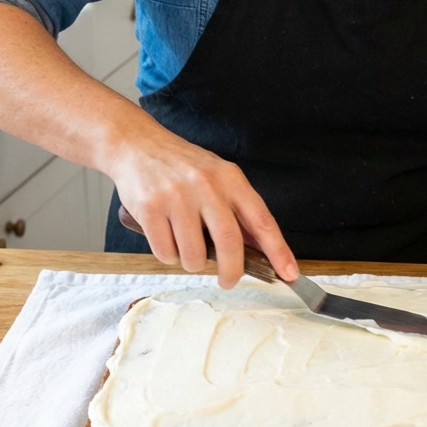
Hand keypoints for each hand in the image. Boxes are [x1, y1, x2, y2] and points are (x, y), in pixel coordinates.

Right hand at [106, 119, 298, 288]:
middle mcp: (206, 186)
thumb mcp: (218, 176)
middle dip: (231, 272)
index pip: (261, 220)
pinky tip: (165, 237)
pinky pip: (165, 253)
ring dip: (192, 263)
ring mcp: (177, 197)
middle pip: (229, 243)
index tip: (289, 273)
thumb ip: (237, 209)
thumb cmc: (182, 166)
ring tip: (186, 246)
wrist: (137, 145)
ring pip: (194, 256)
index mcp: (230, 178)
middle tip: (228, 281)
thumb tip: (260, 248)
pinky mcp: (150, 209)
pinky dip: (168, 255)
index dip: (278, 250)